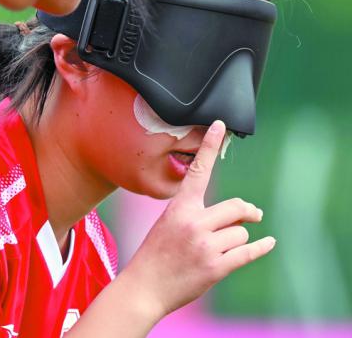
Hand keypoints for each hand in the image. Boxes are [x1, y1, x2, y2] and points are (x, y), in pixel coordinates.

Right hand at [125, 120, 275, 318]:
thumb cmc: (156, 254)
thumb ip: (195, 215)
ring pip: (241, 231)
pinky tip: (267, 243)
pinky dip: (260, 248)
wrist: (145, 286)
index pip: (198, 171)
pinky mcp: (216, 266)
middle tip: (252, 214)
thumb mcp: (168, 225)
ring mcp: (205, 245)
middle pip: (236, 207)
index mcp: (179, 208)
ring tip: (223, 249)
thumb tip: (235, 214)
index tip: (220, 126)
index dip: (210, 146)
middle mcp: (193, 223)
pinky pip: (248, 252)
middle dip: (247, 212)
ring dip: (238, 239)